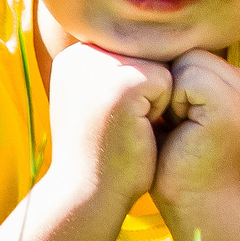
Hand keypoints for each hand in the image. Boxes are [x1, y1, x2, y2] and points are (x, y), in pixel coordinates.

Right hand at [46, 42, 174, 208]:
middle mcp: (81, 54)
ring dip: (152, 100)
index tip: (110, 119)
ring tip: (125, 126)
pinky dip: (160, 110)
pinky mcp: (125, 83)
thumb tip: (148, 46)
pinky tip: (135, 130)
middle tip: (118, 126)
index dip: (133, 89)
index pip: (128, 52)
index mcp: (72, 57)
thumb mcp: (92, 103)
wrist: (86, 194)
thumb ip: (109, 71)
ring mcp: (102, 67)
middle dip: (144, 93)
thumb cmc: (98, 154)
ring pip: (156, 66)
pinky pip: (166, 81)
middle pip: (144, 55)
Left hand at [150, 49, 239, 208]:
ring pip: (186, 60)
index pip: (183, 47)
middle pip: (184, 50)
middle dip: (167, 82)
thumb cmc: (170, 155)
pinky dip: (175, 102)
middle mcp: (239, 77)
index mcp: (226, 75)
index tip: (168, 113)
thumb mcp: (168, 104)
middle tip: (173, 120)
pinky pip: (188, 78)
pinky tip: (182, 127)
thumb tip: (132, 39)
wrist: (191, 197)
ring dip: (170, 93)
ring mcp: (238, 89)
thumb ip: (167, 71)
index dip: (164, 77)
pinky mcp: (229, 102)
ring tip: (178, 123)